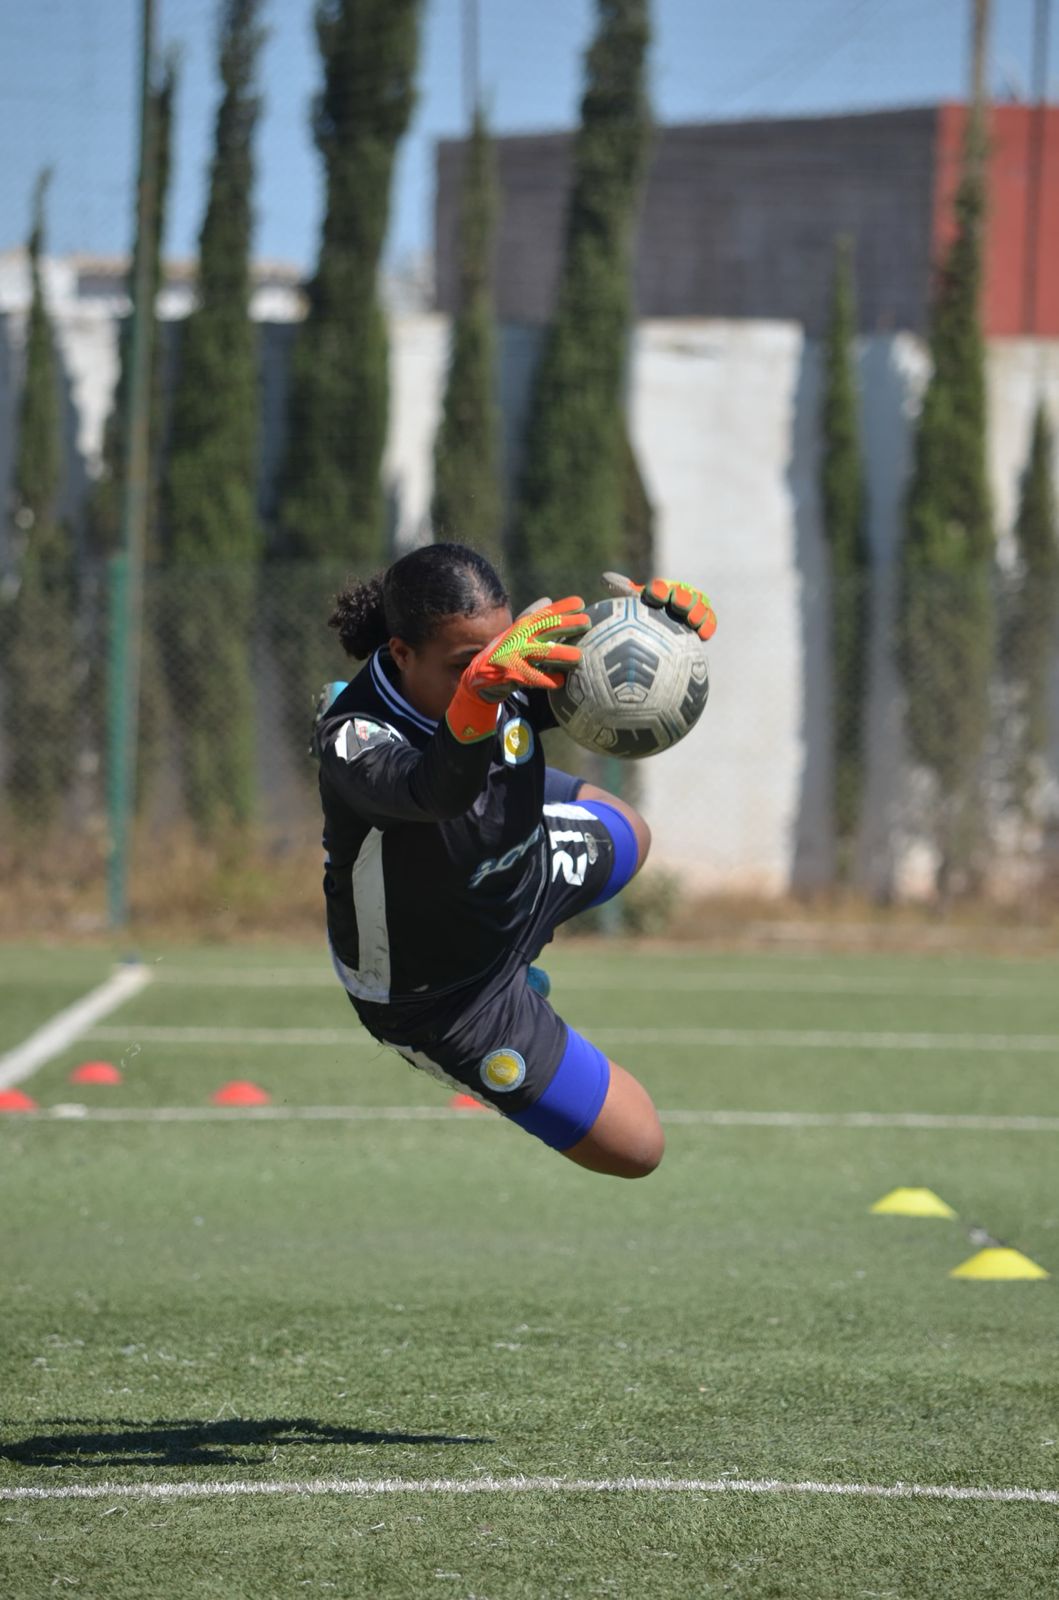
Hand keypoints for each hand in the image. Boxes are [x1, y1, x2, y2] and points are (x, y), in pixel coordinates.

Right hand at [446, 597, 589, 742]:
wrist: (480, 675)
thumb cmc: (506, 651)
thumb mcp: (516, 632)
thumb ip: (533, 617)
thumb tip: (547, 599)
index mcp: (522, 626)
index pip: (544, 613)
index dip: (562, 607)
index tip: (580, 603)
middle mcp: (519, 637)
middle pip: (546, 628)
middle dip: (567, 625)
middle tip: (587, 623)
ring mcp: (514, 655)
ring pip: (542, 653)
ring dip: (561, 654)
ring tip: (579, 657)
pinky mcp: (512, 674)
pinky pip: (533, 677)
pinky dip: (548, 680)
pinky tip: (561, 681)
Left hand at [602, 571, 716, 640]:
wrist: (658, 641)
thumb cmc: (640, 624)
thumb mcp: (630, 611)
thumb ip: (622, 594)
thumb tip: (604, 578)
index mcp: (659, 593)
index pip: (659, 590)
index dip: (658, 591)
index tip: (654, 596)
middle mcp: (677, 598)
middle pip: (682, 596)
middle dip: (682, 598)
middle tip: (677, 603)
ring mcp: (692, 610)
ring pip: (698, 607)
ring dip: (697, 611)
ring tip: (692, 619)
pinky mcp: (703, 624)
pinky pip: (708, 624)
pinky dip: (707, 626)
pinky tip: (703, 634)